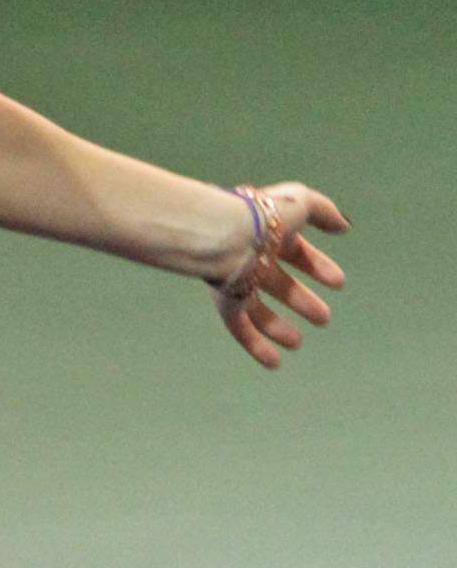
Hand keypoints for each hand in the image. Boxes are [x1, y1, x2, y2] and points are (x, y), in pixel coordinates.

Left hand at [210, 185, 348, 369]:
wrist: (226, 234)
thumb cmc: (264, 214)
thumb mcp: (301, 204)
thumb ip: (324, 211)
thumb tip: (343, 226)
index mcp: (268, 232)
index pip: (296, 252)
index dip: (317, 266)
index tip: (338, 282)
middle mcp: (251, 257)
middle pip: (279, 283)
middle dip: (301, 299)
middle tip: (324, 318)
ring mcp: (236, 279)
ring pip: (257, 308)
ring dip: (278, 327)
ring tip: (297, 342)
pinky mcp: (224, 299)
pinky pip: (239, 326)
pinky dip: (255, 345)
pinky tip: (273, 362)